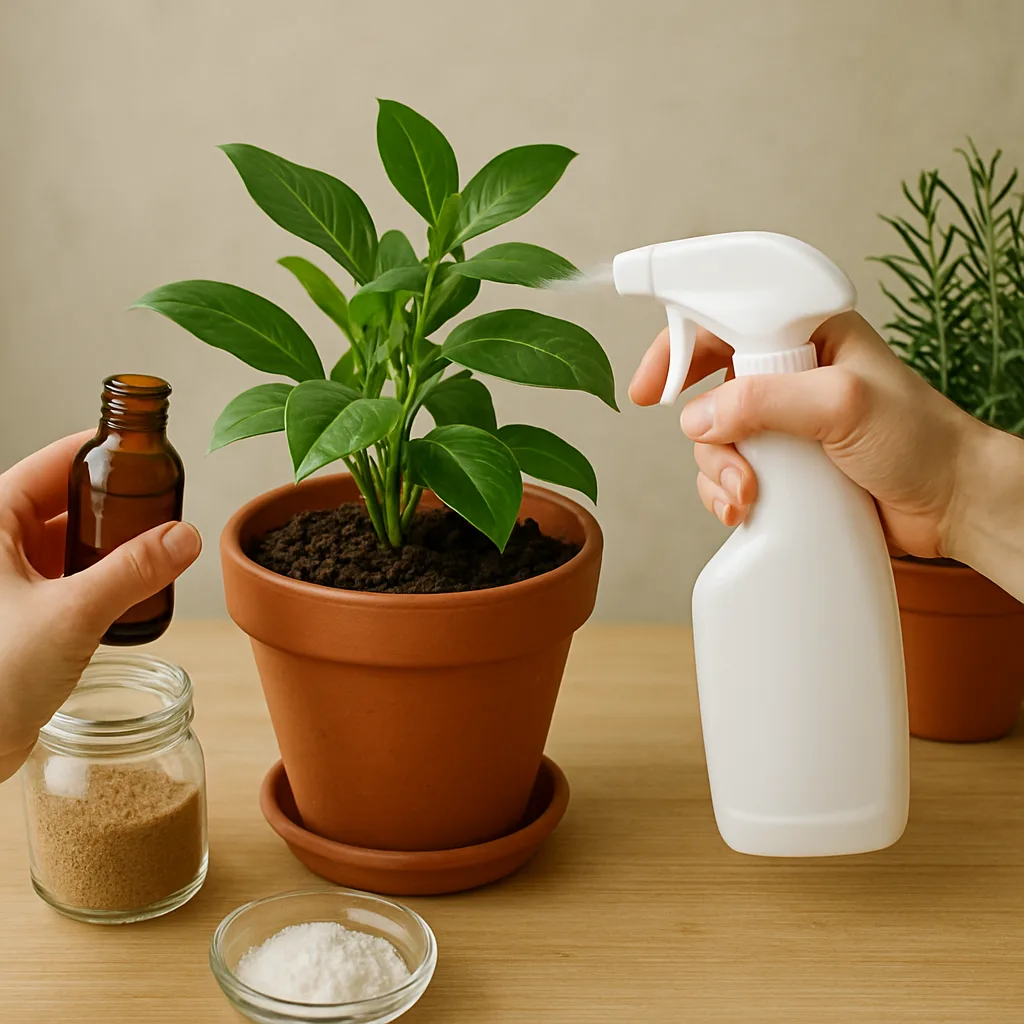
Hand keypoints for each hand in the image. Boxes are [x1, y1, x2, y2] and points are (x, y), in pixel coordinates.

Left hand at [0, 432, 200, 781]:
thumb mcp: (70, 615)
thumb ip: (133, 571)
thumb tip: (183, 537)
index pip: (53, 463)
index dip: (103, 454)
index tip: (148, 454)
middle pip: (66, 500)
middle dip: (118, 503)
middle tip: (166, 505)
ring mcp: (9, 580)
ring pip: (71, 541)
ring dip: (113, 544)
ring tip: (159, 547)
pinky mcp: (23, 613)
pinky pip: (71, 577)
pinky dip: (104, 577)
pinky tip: (136, 588)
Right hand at [629, 311, 988, 560]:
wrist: (951, 504)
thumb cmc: (920, 440)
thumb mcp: (842, 404)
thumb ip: (766, 401)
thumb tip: (699, 419)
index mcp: (807, 335)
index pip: (726, 321)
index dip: (680, 346)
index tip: (652, 384)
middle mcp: (790, 374)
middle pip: (709, 386)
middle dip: (700, 424)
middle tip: (705, 448)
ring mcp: (784, 423)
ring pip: (715, 438)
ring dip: (718, 469)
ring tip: (747, 493)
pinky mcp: (784, 465)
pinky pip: (730, 472)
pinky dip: (726, 492)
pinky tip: (743, 508)